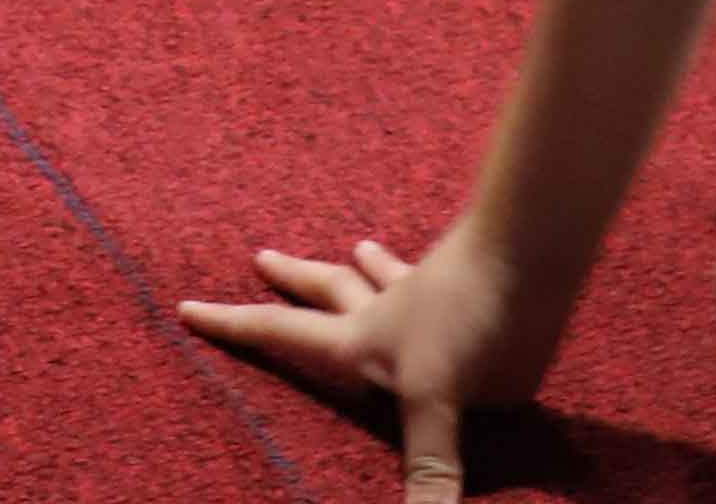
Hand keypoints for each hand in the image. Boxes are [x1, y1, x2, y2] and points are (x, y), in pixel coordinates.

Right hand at [181, 215, 542, 484]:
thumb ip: (429, 466)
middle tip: (263, 256)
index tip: (188, 308)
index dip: (233, 325)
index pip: (282, 332)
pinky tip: (441, 268)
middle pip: (327, 289)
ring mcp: (425, 292)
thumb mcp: (439, 401)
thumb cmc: (470, 320)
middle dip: (292, 279)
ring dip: (366, 265)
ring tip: (358, 249)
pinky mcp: (467, 287)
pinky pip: (437, 281)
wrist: (526, 253)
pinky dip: (429, 274)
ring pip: (383, 274)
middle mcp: (385, 312)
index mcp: (360, 340)